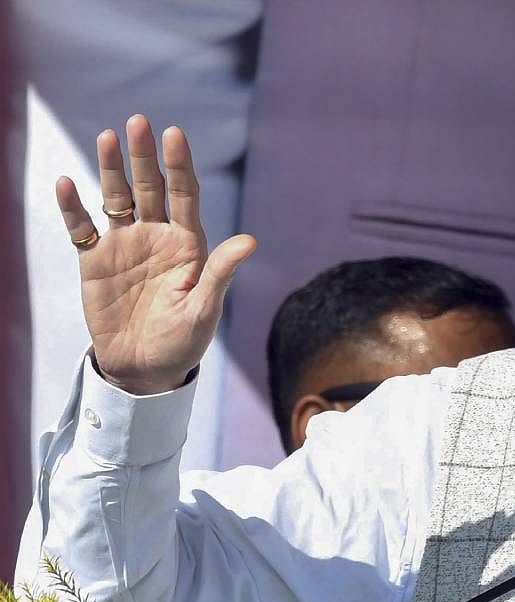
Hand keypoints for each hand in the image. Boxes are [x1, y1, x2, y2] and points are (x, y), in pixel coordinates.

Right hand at [56, 115, 255, 394]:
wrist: (145, 367)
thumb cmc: (183, 339)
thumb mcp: (205, 307)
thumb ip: (220, 272)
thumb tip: (250, 241)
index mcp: (188, 244)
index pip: (184, 194)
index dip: (179, 165)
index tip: (174, 134)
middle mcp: (156, 237)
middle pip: (150, 188)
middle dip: (144, 156)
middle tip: (137, 122)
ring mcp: (125, 245)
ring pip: (116, 198)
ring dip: (111, 169)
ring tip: (107, 138)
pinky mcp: (95, 261)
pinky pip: (82, 228)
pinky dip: (73, 208)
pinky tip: (67, 184)